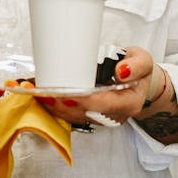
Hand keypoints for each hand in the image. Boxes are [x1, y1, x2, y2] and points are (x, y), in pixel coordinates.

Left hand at [32, 46, 157, 127]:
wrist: (136, 80)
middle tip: (40, 92)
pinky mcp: (89, 115)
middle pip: (82, 113)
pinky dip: (53, 106)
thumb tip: (121, 71)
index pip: (102, 105)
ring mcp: (99, 118)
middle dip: (60, 104)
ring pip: (73, 117)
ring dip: (52, 107)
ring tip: (34, 92)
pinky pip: (69, 114)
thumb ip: (137, 65)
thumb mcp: (143, 59)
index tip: (64, 93)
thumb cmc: (137, 69)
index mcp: (128, 103)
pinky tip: (38, 95)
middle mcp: (112, 115)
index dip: (82, 100)